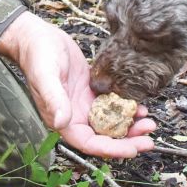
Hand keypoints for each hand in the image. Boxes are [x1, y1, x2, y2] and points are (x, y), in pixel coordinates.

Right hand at [0, 11, 155, 157]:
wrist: (37, 38)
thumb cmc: (37, 56)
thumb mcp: (45, 76)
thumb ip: (53, 99)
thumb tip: (63, 122)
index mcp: (63, 119)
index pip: (89, 143)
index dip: (111, 149)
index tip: (132, 149)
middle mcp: (75, 116)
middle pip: (105, 137)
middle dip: (128, 141)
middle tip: (148, 139)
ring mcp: (85, 104)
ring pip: (112, 123)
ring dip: (130, 127)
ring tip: (149, 123)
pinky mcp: (92, 92)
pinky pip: (113, 105)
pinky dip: (127, 109)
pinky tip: (140, 106)